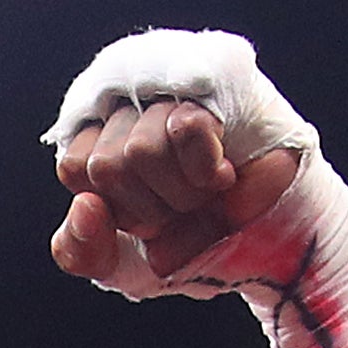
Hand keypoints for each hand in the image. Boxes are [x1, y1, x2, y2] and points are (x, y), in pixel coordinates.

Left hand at [52, 94, 308, 299]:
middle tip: (188, 202)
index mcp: (102, 136)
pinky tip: (222, 171)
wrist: (273, 246)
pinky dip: (204, 168)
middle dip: (153, 206)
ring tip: (209, 186)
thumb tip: (84, 206)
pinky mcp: (218, 81)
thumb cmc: (199, 242)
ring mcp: (174, 86)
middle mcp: (133, 102)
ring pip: (141, 149)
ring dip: (184, 191)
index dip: (118, 206)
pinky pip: (185, 127)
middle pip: (106, 163)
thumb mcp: (127, 266)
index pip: (75, 166)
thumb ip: (83, 251)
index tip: (151, 216)